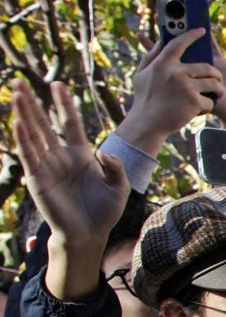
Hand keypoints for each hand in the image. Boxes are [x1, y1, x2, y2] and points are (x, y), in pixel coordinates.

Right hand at [12, 79, 129, 300]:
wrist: (90, 234)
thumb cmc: (105, 212)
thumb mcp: (119, 187)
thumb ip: (116, 167)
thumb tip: (101, 152)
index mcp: (80, 155)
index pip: (70, 123)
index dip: (64, 104)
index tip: (58, 84)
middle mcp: (61, 157)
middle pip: (44, 123)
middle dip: (32, 103)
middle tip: (20, 81)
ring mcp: (47, 166)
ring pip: (33, 135)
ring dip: (24, 115)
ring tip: (16, 94)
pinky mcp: (38, 179)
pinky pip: (29, 156)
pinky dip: (23, 140)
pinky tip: (18, 123)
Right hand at [119, 31, 221, 153]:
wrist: (146, 124)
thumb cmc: (145, 99)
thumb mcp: (142, 74)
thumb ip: (151, 56)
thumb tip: (159, 41)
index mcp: (162, 63)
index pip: (179, 43)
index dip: (191, 35)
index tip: (201, 30)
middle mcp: (174, 72)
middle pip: (206, 67)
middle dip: (215, 74)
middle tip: (217, 79)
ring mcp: (185, 87)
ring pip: (214, 82)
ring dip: (217, 89)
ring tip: (213, 94)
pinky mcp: (194, 101)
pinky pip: (210, 100)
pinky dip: (207, 106)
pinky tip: (198, 111)